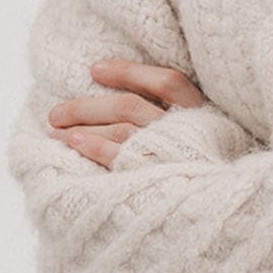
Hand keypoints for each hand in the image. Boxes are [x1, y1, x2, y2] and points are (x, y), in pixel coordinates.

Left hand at [48, 59, 206, 168]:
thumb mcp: (200, 127)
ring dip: (84, 126)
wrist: (216, 204)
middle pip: (131, 106)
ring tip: (57, 129)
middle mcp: (183, 129)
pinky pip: (119, 159)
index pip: (166, 81)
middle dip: (89, 106)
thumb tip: (121, 88)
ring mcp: (168, 154)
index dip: (128, 72)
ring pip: (120, 130)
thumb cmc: (201, 158)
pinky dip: (95, 148)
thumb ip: (172, 108)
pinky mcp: (155, 178)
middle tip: (56, 111)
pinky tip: (75, 143)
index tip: (94, 68)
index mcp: (199, 111)